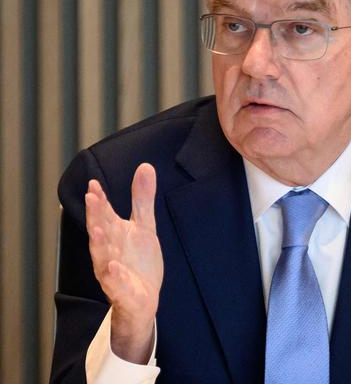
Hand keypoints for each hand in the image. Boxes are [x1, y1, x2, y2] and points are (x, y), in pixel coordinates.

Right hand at [85, 163, 163, 362]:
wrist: (143, 299)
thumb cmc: (138, 260)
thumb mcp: (144, 226)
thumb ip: (142, 199)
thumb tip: (145, 166)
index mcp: (114, 234)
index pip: (104, 214)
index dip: (99, 200)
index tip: (94, 184)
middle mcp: (109, 251)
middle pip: (100, 231)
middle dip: (95, 215)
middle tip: (91, 197)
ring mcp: (113, 271)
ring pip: (102, 257)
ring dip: (99, 244)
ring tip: (96, 230)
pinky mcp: (122, 291)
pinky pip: (116, 283)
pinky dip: (114, 276)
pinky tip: (113, 266)